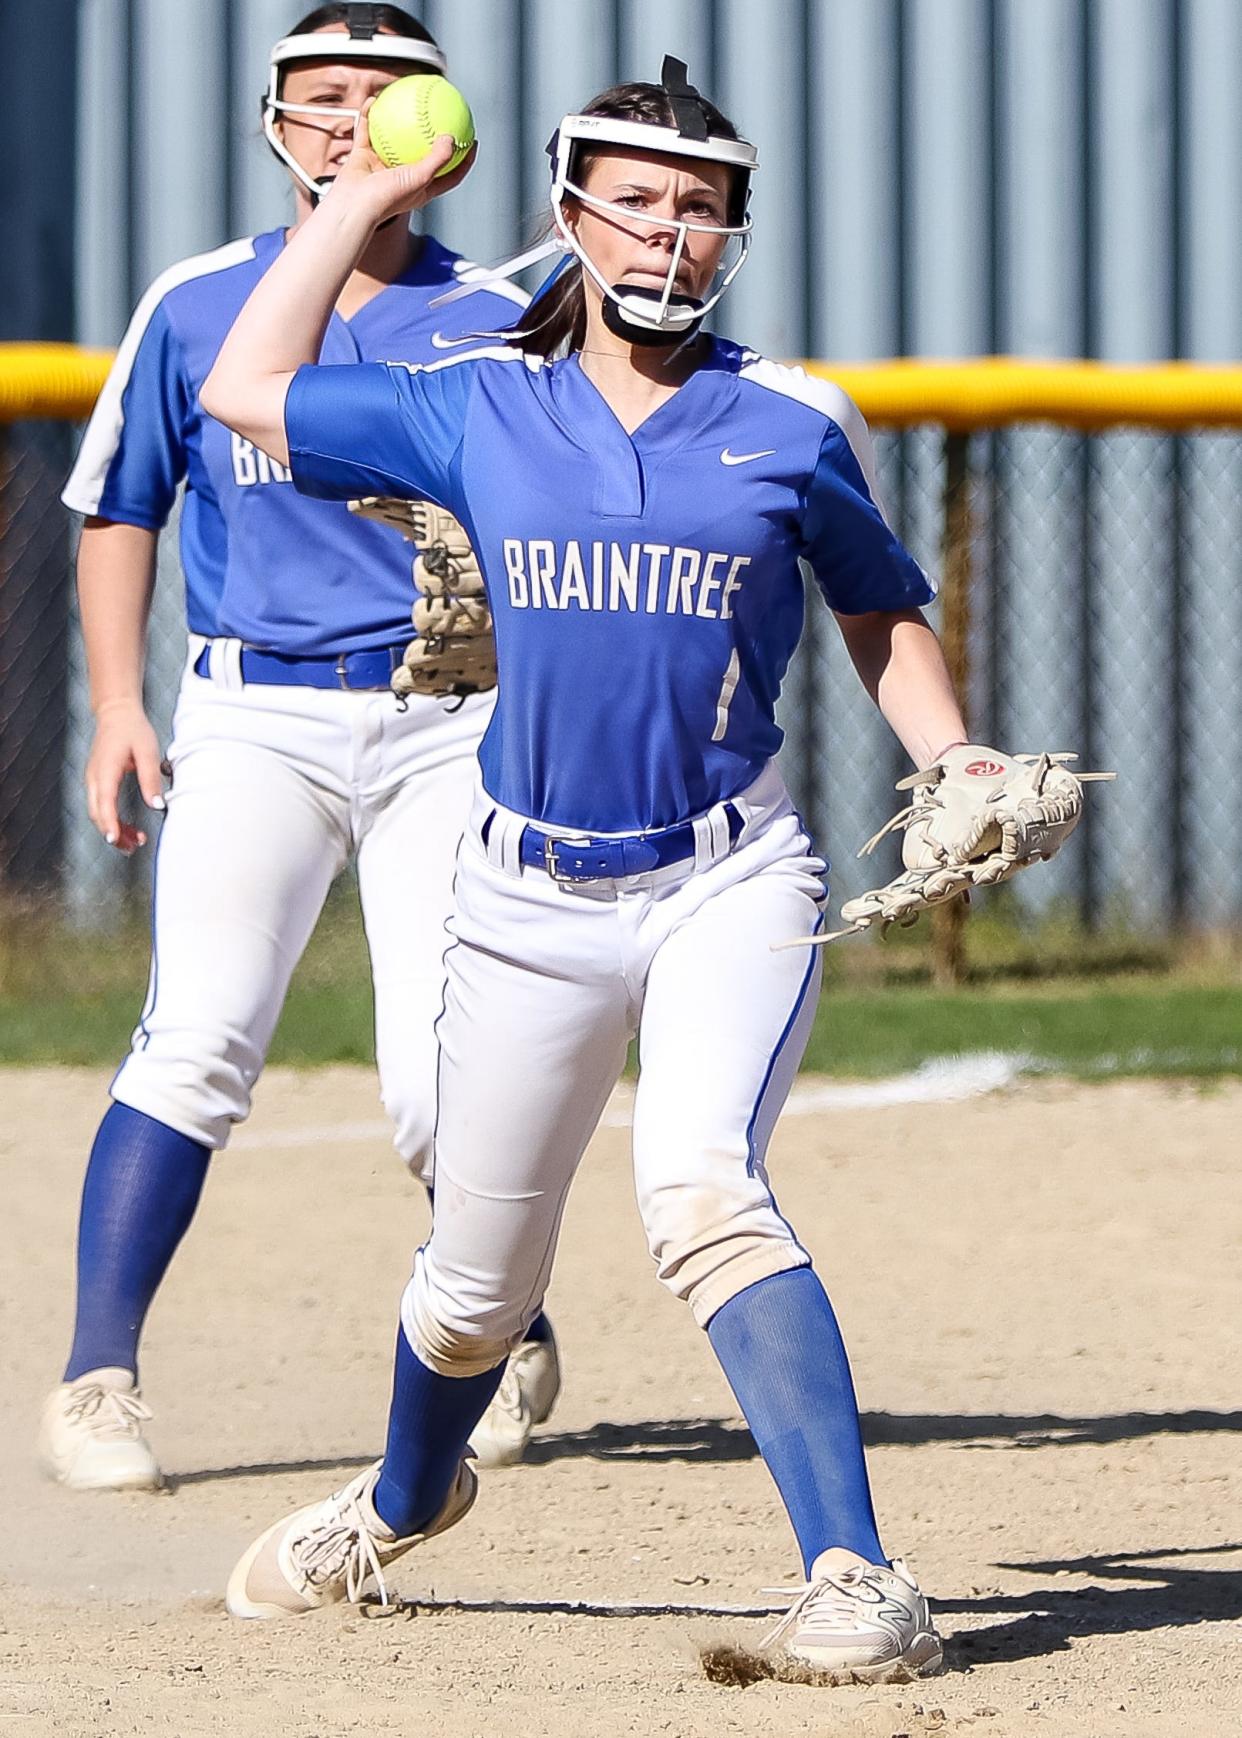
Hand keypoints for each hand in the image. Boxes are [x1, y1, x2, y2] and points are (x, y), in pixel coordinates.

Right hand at [85, 699, 165, 853]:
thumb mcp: (148, 752)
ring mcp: (93, 780)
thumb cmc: (133, 730)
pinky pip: (100, 807)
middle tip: (135, 846)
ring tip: (135, 842)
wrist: (116, 713)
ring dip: (113, 829)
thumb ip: (151, 779)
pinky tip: (127, 829)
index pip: (104, 802)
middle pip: (97, 814)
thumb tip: (157, 806)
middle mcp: (94, 777)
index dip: (109, 822)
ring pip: (97, 813)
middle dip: (113, 833)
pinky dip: (111, 820)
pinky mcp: (97, 782)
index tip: (114, 839)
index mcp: (105, 769)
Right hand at [329, 101, 476, 227]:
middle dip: (434, 135)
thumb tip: (451, 137)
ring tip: (407, 100)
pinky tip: (374, 100)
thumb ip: (438, 158)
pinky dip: (368, 116)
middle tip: (444, 115)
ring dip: (399, 120)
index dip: (464, 160)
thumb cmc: (388, 198)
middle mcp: (403, 177)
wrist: (354, 205)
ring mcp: (382, 167)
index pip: (450, 175)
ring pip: (393, 138)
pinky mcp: (363, 158)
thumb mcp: (420, 178)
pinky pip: (366, 131)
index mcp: (421, 188)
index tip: (473, 141)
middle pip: (423, 153)